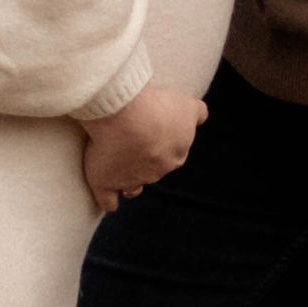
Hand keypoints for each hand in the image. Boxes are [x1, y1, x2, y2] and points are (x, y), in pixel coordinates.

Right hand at [81, 83, 205, 212]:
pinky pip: (109, 200)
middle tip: (130, 138)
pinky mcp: (107, 183)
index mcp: (178, 152)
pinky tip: (108, 199)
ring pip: (134, 184)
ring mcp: (133, 179)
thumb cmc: (153, 105)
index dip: (161, 141)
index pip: (173, 152)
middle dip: (146, 158)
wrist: (127, 116)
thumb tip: (200, 116)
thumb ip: (196, 113)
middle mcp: (159, 169)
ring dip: (128, 177)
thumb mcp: (185, 105)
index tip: (150, 129)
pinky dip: (108, 200)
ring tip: (116, 165)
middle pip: (155, 168)